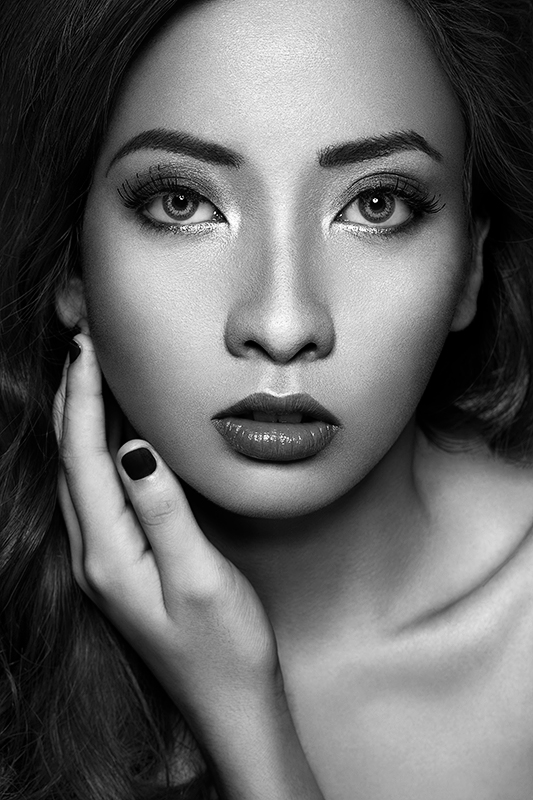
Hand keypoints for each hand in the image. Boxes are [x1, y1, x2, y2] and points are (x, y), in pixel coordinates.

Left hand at [53, 332, 278, 713]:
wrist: (231, 706)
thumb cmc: (224, 647)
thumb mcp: (198, 577)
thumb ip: (161, 511)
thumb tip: (131, 447)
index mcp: (107, 554)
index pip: (84, 457)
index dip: (85, 399)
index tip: (88, 348)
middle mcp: (93, 556)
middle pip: (69, 462)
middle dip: (73, 400)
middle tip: (82, 345)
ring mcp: (104, 564)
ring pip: (79, 476)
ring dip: (81, 423)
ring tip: (90, 376)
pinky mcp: (121, 566)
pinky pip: (97, 495)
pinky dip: (97, 453)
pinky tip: (113, 437)